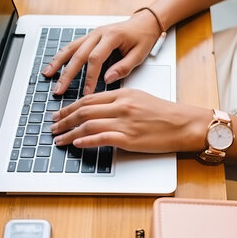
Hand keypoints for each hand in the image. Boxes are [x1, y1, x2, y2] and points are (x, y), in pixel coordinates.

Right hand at [41, 10, 160, 94]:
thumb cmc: (143, 37)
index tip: (86, 92)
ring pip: (71, 48)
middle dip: (67, 74)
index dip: (90, 77)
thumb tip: (108, 79)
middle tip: (59, 89)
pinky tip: (53, 65)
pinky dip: (61, 56)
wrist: (144, 22)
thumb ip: (124, 67)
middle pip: (78, 54)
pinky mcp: (90, 37)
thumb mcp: (140, 54)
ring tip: (47, 75)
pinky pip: (73, 46)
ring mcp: (92, 34)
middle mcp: (99, 33)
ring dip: (57, 62)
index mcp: (112, 36)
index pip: (96, 58)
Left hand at [50, 88, 212, 152]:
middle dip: (63, 119)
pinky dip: (85, 141)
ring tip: (58, 138)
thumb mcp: (139, 98)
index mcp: (122, 94)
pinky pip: (101, 138)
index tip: (59, 113)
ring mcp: (124, 122)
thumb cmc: (165, 113)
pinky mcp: (129, 138)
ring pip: (88, 124)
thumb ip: (118, 101)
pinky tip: (76, 143)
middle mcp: (121, 105)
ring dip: (69, 132)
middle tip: (52, 126)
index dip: (69, 107)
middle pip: (83, 110)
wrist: (184, 124)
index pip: (88, 99)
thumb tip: (98, 110)